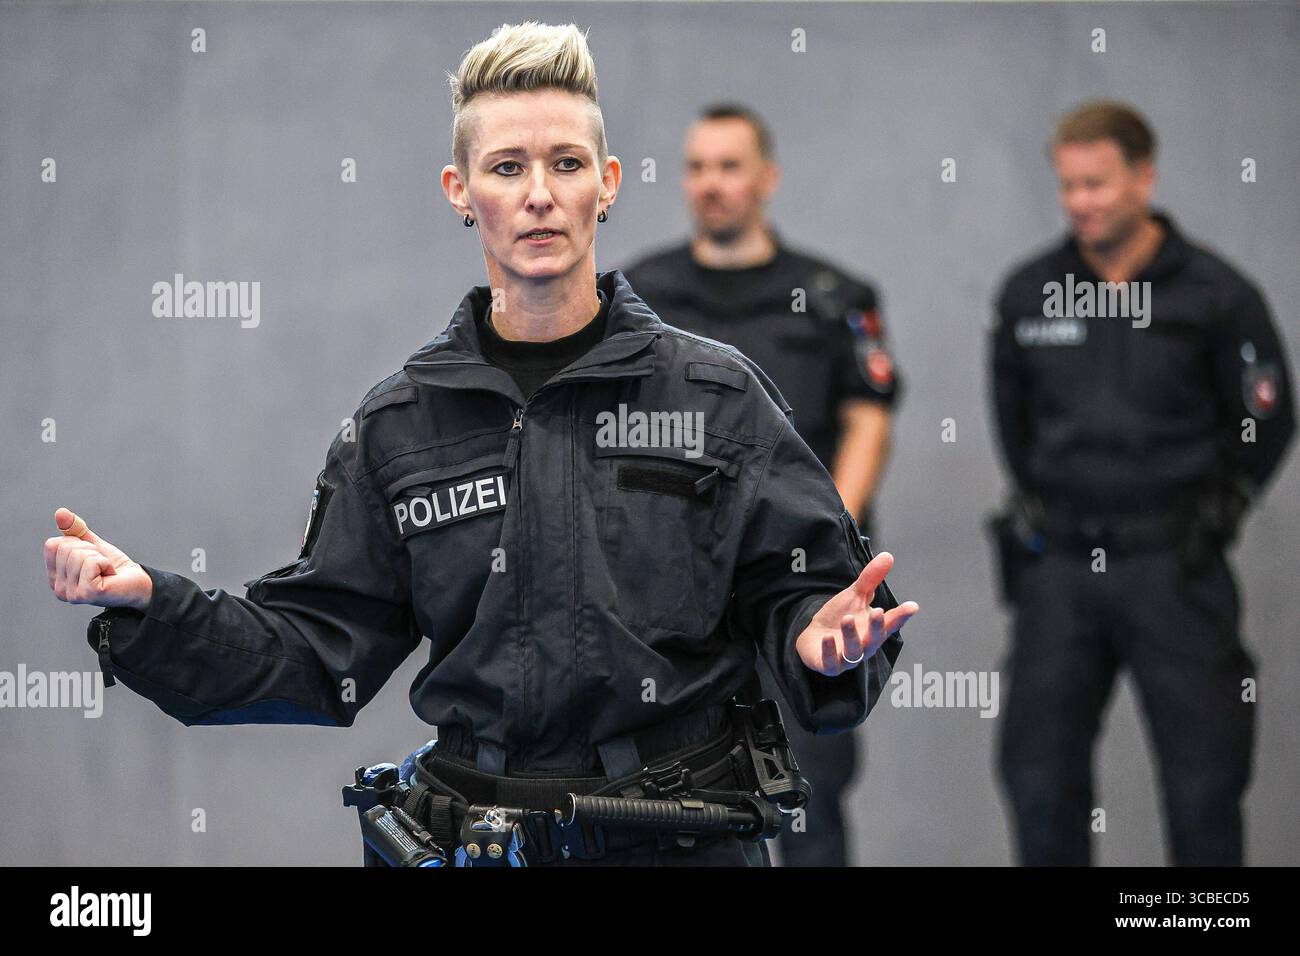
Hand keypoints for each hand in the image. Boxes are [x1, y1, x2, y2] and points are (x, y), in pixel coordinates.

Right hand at [44, 508, 152, 610]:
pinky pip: (92, 562)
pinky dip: (106, 563)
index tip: (91, 556)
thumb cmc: (114, 565)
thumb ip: (75, 529)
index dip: (77, 543)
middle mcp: (58, 589)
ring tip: (106, 571)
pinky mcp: (86, 594)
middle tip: (101, 565)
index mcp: (54, 578)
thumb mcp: (91, 544)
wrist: (138, 582)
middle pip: (65, 548)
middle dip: (90, 550)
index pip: (52, 544)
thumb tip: (60, 512)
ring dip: (99, 557)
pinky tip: (110, 576)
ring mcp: (71, 594)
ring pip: (78, 554)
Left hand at [795, 551, 916, 676]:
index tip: (912, 606)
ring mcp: (847, 658)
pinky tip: (827, 637)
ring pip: (854, 651)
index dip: (901, 616)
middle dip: (876, 627)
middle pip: (874, 639)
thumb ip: (871, 579)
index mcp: (874, 630)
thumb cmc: (839, 617)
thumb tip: (888, 555)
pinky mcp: (828, 665)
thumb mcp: (855, 596)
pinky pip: (830, 662)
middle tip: (878, 611)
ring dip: (851, 635)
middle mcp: (864, 646)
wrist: (813, 637)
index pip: (890, 623)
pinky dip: (829, 651)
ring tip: (847, 618)